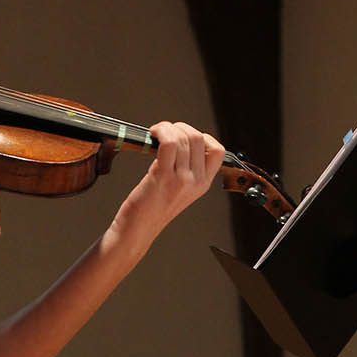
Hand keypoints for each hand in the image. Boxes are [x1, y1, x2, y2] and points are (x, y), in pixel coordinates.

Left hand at [116, 120, 225, 237]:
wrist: (138, 228)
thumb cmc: (151, 208)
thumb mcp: (179, 190)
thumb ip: (186, 169)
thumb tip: (181, 141)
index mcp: (203, 184)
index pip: (218, 151)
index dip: (202, 137)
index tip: (185, 138)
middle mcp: (196, 181)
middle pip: (198, 138)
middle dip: (180, 127)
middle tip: (165, 132)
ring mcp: (182, 179)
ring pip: (183, 137)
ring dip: (167, 128)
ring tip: (156, 133)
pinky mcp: (164, 176)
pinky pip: (169, 142)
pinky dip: (160, 131)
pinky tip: (152, 135)